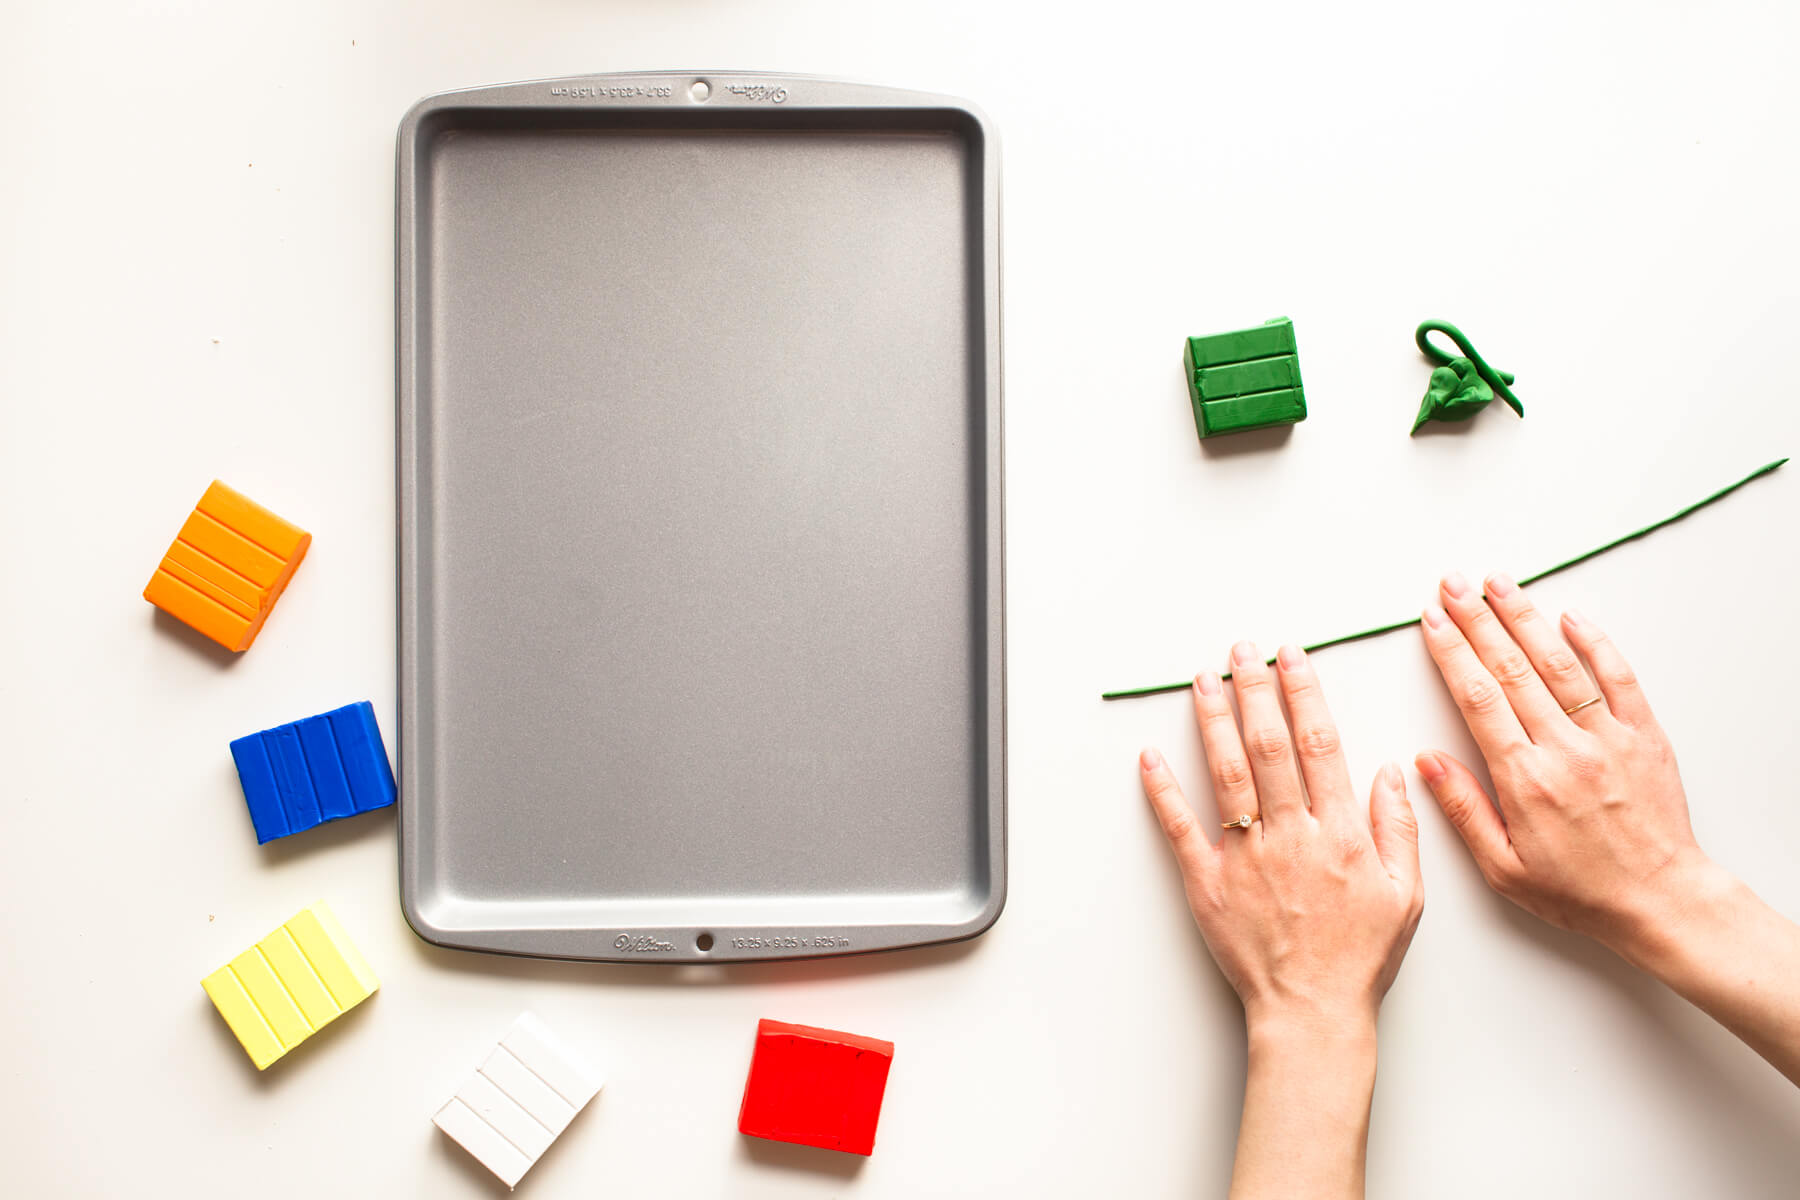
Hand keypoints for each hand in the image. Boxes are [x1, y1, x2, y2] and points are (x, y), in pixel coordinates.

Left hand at [1139, 641, 1423, 1034]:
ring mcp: (1245, 857)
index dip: (1303, 693)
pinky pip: (1181, 829)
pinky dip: (1163, 790)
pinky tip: (1150, 755)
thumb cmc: (1359, 956)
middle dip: (1255, 690)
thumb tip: (1392, 770)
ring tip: (1204, 678)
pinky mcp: (1208, 883)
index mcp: (1339, 834)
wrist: (1312, 1011)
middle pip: (1269, 746)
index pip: (1319, 744)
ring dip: (1213, 721)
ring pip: (1226, 774)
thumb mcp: (1406, 894)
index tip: (1291, 657)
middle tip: (1242, 649)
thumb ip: (1398, 827)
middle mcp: (1290, 835)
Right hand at [1414, 572, 1703, 956]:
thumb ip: (1463, 809)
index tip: (1432, 620)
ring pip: (1559, 664)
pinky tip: (1570, 618)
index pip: (1478, 698)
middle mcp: (1565, 749)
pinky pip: (1618, 679)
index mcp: (1525, 779)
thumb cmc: (1580, 891)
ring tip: (1499, 583)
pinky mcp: (1644, 737)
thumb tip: (1426, 762)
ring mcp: (1608, 738)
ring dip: (1525, 618)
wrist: (1660, 901)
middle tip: (1454, 584)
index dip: (1451, 652)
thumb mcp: (1503, 867)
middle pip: (1511, 668)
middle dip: (1477, 619)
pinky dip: (1594, 644)